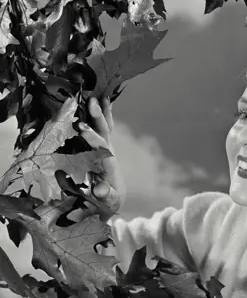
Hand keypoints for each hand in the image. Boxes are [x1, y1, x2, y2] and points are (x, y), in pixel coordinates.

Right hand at [78, 96, 125, 216]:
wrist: (113, 198)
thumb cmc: (108, 200)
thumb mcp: (106, 201)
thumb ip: (104, 195)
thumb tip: (101, 190)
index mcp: (108, 165)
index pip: (101, 148)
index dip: (92, 138)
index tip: (81, 128)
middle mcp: (109, 153)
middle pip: (105, 133)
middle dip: (98, 119)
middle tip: (91, 103)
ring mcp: (107, 148)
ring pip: (106, 127)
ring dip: (102, 112)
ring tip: (99, 96)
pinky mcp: (103, 146)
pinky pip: (105, 128)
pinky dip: (104, 114)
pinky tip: (104, 99)